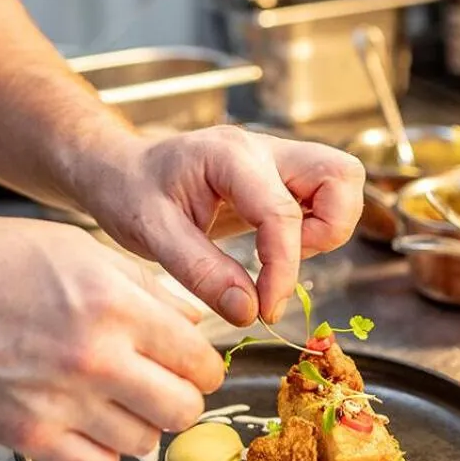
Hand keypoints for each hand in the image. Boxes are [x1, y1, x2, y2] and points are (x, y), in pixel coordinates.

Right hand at [0, 217, 224, 460]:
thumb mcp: (78, 247)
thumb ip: (143, 286)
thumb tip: (192, 322)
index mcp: (114, 303)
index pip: (200, 360)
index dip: (200, 364)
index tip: (187, 362)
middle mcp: (96, 357)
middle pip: (183, 409)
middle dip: (178, 397)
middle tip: (155, 383)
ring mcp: (62, 402)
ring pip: (144, 443)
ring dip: (137, 424)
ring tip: (110, 398)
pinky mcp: (28, 435)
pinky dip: (101, 453)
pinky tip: (84, 423)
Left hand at [71, 125, 363, 327]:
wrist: (118, 170)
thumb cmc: (129, 192)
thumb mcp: (151, 234)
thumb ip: (201, 272)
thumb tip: (249, 312)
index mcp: (229, 156)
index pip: (281, 213)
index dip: (282, 270)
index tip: (264, 310)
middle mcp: (262, 149)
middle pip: (340, 174)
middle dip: (330, 228)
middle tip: (284, 262)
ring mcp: (274, 159)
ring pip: (341, 182)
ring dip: (325, 228)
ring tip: (274, 256)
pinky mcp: (277, 177)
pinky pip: (322, 196)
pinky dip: (313, 228)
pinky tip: (270, 249)